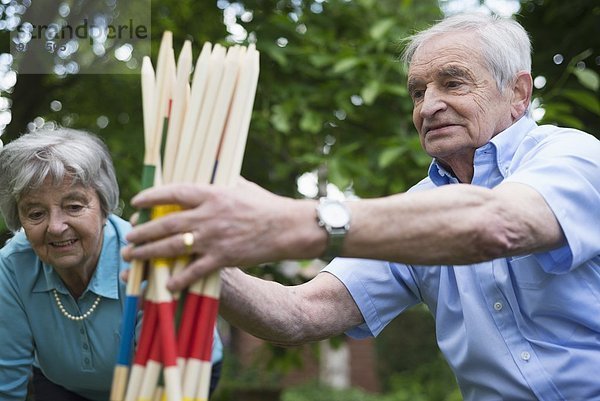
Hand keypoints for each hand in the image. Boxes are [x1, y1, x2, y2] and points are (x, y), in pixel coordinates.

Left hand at [122, 178, 322, 290]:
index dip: (152, 197)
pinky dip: (179, 278)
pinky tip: (166, 283)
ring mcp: (214, 238)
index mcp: (212, 194)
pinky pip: (195, 270)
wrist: (288, 226)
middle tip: (128, 237)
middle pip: (167, 223)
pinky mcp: (224, 258)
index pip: (174, 193)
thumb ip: (220, 183)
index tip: (137, 202)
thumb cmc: (266, 204)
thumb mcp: (241, 186)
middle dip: (143, 231)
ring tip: (133, 256)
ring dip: (149, 253)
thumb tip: (207, 175)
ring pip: (173, 246)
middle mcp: (209, 215)